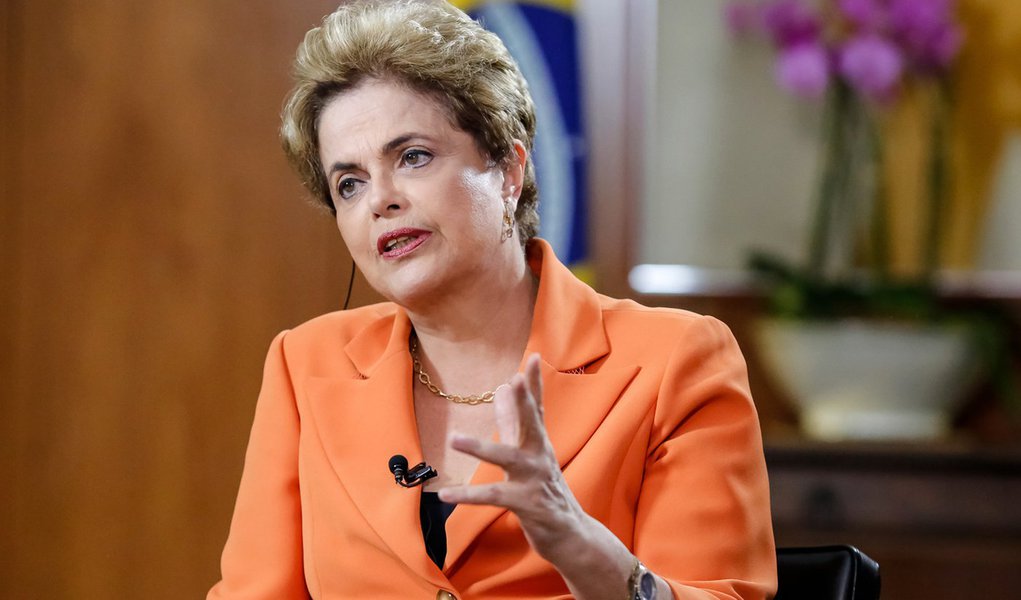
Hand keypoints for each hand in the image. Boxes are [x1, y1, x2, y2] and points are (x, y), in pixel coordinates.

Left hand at [438, 353, 588, 561]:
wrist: (571, 535)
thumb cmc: (545, 491)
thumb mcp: (528, 454)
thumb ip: (513, 422)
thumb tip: (500, 388)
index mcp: (538, 444)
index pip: (537, 408)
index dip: (535, 384)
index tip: (532, 357)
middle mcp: (539, 457)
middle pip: (532, 424)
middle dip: (524, 402)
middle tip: (514, 381)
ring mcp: (535, 481)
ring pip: (507, 459)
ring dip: (481, 448)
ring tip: (455, 439)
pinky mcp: (527, 505)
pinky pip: (493, 498)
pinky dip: (469, 495)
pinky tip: (445, 494)